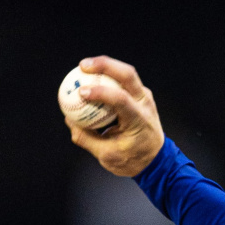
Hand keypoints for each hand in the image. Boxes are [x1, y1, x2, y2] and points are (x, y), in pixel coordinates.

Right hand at [65, 56, 164, 176]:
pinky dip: (107, 75)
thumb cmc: (132, 159)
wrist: (155, 159)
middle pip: (128, 75)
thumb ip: (87, 138)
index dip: (100, 93)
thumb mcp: (107, 155)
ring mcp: (145, 97)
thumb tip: (69, 120)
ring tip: (83, 66)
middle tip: (82, 66)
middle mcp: (145, 104)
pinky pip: (122, 80)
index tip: (81, 92)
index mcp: (139, 120)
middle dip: (105, 65)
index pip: (121, 100)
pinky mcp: (140, 95)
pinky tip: (91, 76)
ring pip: (127, 73)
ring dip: (106, 65)